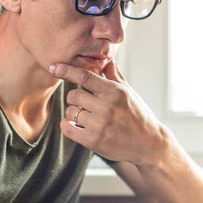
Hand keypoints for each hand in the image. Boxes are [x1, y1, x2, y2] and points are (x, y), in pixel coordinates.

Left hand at [49, 61, 165, 164]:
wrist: (149, 143)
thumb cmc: (138, 115)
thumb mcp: (129, 92)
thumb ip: (114, 75)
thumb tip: (108, 58)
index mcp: (115, 92)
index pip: (85, 76)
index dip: (67, 70)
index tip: (53, 67)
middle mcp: (107, 107)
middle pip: (74, 95)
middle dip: (74, 98)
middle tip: (83, 102)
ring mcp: (100, 125)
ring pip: (71, 112)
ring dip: (73, 113)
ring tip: (84, 116)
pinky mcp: (94, 141)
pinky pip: (68, 129)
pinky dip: (67, 126)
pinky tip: (73, 125)